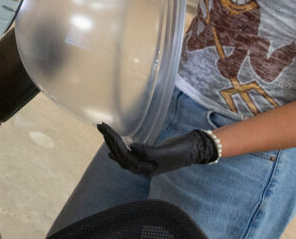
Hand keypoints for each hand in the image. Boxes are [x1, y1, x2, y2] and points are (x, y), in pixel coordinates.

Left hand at [97, 123, 217, 176]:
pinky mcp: (148, 157)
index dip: (114, 143)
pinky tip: (111, 151)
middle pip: (121, 156)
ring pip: (123, 156)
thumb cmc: (182, 150)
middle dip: (110, 141)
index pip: (125, 156)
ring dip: (113, 145)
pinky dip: (119, 152)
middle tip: (101, 127)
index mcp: (147, 169)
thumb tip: (130, 147)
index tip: (107, 130)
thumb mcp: (165, 151)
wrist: (195, 149)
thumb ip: (148, 151)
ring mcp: (146, 163)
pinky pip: (129, 156)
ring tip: (104, 134)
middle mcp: (144, 168)